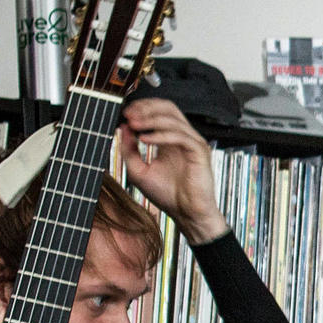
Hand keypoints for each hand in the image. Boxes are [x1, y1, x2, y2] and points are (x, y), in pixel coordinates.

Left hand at [119, 98, 227, 243]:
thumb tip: (123, 128)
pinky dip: (160, 135)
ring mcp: (193, 143)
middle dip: (147, 108)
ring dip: (150, 119)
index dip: (142, 108)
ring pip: (173, 119)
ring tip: (134, 125)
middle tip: (129, 114)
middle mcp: (183, 138)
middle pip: (168, 107)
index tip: (125, 114)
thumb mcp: (138, 171)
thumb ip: (129, 150)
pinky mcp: (199, 151)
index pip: (159, 112)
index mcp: (171, 141)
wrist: (187, 214)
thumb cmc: (168, 196)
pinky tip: (145, 140)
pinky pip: (179, 135)